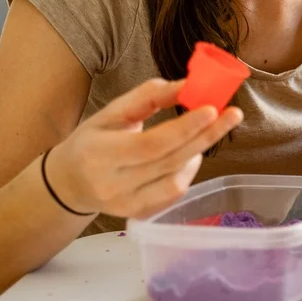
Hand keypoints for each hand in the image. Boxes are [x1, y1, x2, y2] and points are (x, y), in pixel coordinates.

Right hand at [45, 78, 241, 218]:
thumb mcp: (112, 112)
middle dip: (205, 136)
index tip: (212, 109)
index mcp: (98, 154)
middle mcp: (111, 185)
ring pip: (176, 181)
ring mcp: (125, 206)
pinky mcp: (138, 216)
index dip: (184, 128)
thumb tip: (187, 85)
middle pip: (169, 162)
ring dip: (198, 153)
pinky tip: (189, 155)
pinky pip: (174, 194)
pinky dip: (188, 172)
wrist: (68, 183)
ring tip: (204, 133)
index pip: (150, 144)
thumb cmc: (92, 141)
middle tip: (233, 115)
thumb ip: (148, 96)